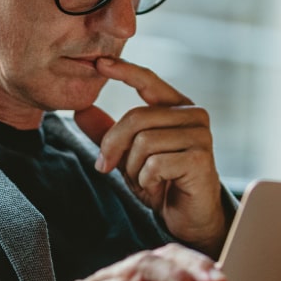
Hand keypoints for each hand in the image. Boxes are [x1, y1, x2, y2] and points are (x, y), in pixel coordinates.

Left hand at [73, 57, 229, 256]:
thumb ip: (107, 133)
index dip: (124, 70)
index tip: (98, 63)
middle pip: (136, 117)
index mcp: (176, 107)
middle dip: (113, 146)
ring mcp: (199, 135)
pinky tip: (158, 188)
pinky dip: (147, 181)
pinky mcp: (200, 158)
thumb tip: (80, 110)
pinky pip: (155, 163)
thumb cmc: (162, 182)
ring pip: (144, 142)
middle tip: (105, 167)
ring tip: (145, 180)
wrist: (188, 217)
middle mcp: (193, 115)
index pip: (148, 80)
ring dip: (134, 169)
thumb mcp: (128, 155)